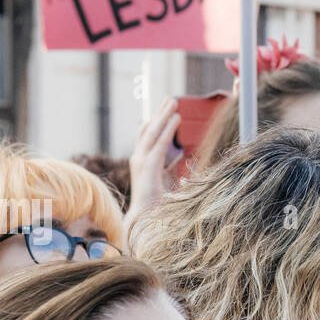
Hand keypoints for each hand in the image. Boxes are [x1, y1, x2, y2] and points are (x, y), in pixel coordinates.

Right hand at [126, 97, 180, 231]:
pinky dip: (168, 129)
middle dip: (160, 112)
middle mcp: (139, 159)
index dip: (157, 122)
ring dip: (163, 115)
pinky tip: (176, 118)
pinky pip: (159, 143)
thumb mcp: (167, 181)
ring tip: (174, 102)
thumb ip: (172, 168)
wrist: (146, 220)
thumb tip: (180, 156)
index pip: (149, 136)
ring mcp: (141, 162)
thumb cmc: (157, 205)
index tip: (167, 110)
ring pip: (152, 132)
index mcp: (143, 162)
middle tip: (170, 98)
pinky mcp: (148, 167)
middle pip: (149, 128)